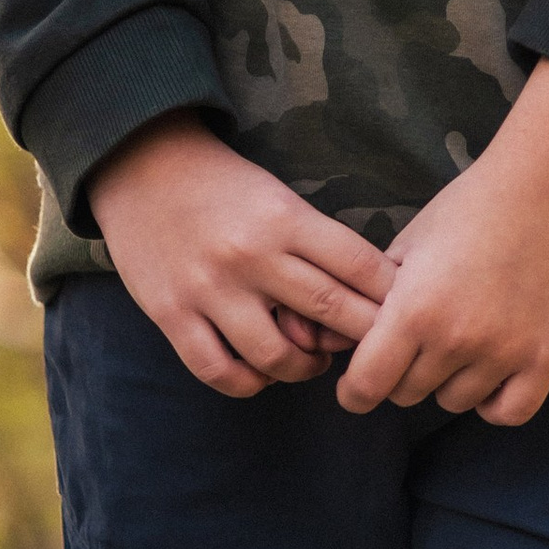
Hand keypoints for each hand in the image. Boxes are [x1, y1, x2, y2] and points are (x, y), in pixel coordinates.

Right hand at [89, 114, 396, 399]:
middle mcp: (252, 255)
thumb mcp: (279, 196)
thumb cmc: (224, 184)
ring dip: (305, 368)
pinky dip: (248, 383)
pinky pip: (219, 371)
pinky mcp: (172, 314)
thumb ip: (316, 242)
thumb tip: (366, 294)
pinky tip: (260, 373)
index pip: (360, 265)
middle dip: (363, 338)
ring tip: (312, 361)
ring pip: (277, 356)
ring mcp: (210, 289)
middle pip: (331, 312)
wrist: (142, 165)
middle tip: (373, 349)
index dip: (391, 296)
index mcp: (287, 218)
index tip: (406, 311)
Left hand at [333, 62, 548, 426]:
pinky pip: (507, 413)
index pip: (366, 387)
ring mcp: (505, 353)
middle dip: (404, 372)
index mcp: (414, 310)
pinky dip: (494, 400)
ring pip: (455, 401)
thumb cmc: (473, 205)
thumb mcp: (410, 242)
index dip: (355, 390)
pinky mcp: (546, 358)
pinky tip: (491, 370)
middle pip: (407, 394)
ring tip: (464, 336)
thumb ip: (375, 297)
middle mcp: (457, 340)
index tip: (360, 383)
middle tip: (422, 337)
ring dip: (450, 379)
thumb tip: (343, 342)